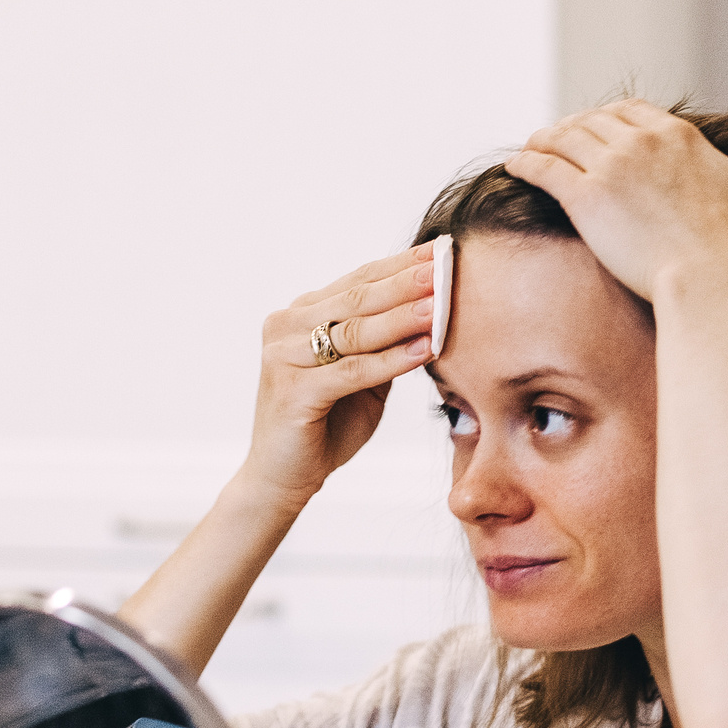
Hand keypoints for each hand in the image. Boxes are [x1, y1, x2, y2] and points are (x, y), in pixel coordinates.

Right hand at [242, 241, 435, 504]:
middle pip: (357, 297)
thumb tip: (435, 310)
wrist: (282, 477)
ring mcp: (284, 357)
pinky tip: (423, 349)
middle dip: (406, 281)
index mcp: (303, 314)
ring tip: (441, 303)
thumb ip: (385, 344)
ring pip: (354, 331)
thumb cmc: (325, 425)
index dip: (402, 264)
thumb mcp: (362, 377)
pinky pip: (351, 370)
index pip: (359, 280)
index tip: (443, 250)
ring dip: (402, 316)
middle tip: (445, 266)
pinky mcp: (292, 391)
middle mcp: (287, 326)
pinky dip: (391, 360)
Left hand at [503, 100, 727, 302]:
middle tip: (555, 138)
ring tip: (530, 147)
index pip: (631, 110)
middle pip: (591, 120)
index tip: (596, 127)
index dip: (608, 117)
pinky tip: (515, 166)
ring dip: (542, 139)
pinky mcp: (586, 199)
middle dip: (571, 125)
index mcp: (678, 136)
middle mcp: (641, 142)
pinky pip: (544, 168)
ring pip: (563, 137)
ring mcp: (611, 168)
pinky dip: (526, 162)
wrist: (712, 281)